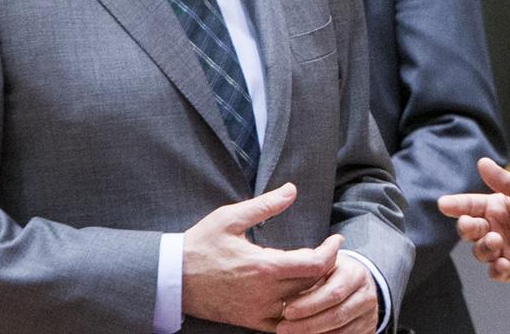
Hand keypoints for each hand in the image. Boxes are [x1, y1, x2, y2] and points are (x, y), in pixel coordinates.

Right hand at [181, 183, 341, 330]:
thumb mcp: (231, 218)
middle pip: (314, 286)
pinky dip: (298, 313)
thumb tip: (292, 189)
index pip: (314, 264)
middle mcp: (265, 293)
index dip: (332, 252)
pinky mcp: (250, 321)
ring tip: (320, 273)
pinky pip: (284, 325)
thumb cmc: (201, 245)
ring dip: (315, 291)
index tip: (337, 240)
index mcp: (264, 266)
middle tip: (332, 253)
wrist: (173, 278)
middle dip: (328, 268)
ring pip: (302, 307)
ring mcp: (258, 311)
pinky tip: (301, 298)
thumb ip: (265, 205)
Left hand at [278, 252, 376, 333]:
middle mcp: (366, 294)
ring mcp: (369, 314)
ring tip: (291, 333)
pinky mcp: (369, 328)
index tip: (287, 312)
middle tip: (283, 328)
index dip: (309, 305)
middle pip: (337, 315)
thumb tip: (284, 293)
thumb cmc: (331, 274)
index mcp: (354, 273)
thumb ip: (309, 275)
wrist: (356, 284)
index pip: (333, 293)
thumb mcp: (322, 267)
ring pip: (341, 331)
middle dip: (308, 324)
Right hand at [438, 157, 509, 281]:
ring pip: (480, 252)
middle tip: (476, 226)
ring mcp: (506, 248)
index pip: (471, 204)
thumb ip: (508, 182)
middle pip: (470, 230)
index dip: (457, 204)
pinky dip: (496, 270)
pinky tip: (504, 263)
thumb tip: (483, 163)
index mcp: (500, 205)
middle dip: (467, 228)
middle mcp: (499, 227)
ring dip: (483, 248)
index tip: (444, 204)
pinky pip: (497, 273)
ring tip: (497, 242)